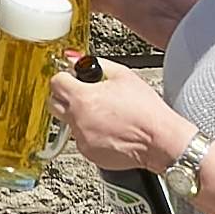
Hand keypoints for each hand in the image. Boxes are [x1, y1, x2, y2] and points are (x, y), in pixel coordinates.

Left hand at [53, 62, 198, 200]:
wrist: (159, 139)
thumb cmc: (144, 108)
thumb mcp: (122, 74)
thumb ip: (94, 64)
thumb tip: (75, 59)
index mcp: (83, 98)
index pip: (56, 83)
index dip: (65, 77)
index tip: (73, 78)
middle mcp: (78, 120)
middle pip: (55, 104)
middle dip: (65, 96)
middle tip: (83, 94)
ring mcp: (82, 139)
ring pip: (69, 123)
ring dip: (79, 116)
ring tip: (103, 114)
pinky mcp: (90, 154)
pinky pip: (81, 139)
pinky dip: (90, 133)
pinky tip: (108, 128)